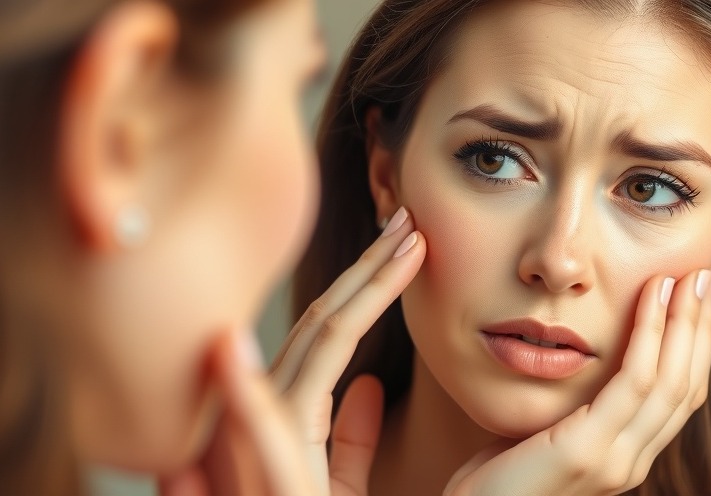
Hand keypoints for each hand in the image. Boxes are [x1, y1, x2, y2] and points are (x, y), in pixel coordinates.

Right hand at [159, 207, 424, 495]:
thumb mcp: (336, 485)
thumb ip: (349, 439)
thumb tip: (370, 386)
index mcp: (293, 419)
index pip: (331, 335)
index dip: (369, 285)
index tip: (411, 244)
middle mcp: (271, 418)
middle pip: (321, 326)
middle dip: (368, 267)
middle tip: (409, 217)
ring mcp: (260, 444)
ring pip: (307, 353)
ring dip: (352, 293)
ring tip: (400, 244)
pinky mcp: (268, 481)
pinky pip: (261, 430)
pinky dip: (243, 390)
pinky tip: (236, 343)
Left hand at [445, 269, 710, 495]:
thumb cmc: (495, 477)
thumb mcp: (544, 434)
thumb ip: (574, 411)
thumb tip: (583, 371)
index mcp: (624, 455)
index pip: (677, 395)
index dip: (695, 345)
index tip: (701, 298)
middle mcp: (630, 461)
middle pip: (685, 385)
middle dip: (701, 328)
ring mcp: (615, 461)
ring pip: (670, 381)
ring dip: (685, 323)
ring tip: (692, 276)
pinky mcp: (588, 452)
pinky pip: (633, 383)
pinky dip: (649, 335)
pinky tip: (653, 296)